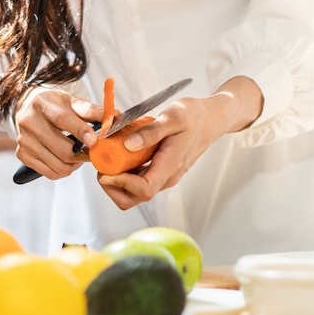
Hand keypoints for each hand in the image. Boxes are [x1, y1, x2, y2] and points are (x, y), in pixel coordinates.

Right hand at [13, 87, 103, 179]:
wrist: (26, 106)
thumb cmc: (53, 105)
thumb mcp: (72, 101)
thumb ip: (93, 110)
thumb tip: (115, 118)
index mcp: (42, 103)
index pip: (61, 119)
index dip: (80, 131)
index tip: (94, 141)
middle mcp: (29, 121)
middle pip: (62, 149)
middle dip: (83, 155)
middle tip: (93, 152)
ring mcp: (24, 140)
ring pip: (58, 165)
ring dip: (74, 165)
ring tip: (77, 155)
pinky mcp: (22, 154)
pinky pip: (50, 173)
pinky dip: (62, 170)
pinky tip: (64, 159)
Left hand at [97, 77, 262, 207]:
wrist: (211, 119)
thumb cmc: (194, 116)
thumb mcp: (173, 116)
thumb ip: (151, 132)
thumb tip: (128, 145)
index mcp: (170, 166)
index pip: (144, 189)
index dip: (121, 184)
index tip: (106, 169)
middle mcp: (167, 177)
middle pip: (135, 198)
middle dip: (113, 187)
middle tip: (102, 164)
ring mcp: (164, 176)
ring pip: (134, 193)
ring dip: (116, 181)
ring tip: (108, 158)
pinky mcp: (160, 172)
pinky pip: (138, 181)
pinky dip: (123, 174)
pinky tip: (118, 155)